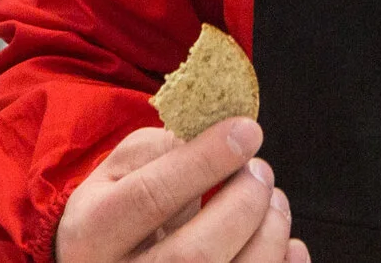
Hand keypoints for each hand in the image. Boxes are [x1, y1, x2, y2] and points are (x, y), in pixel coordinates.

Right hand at [55, 119, 305, 262]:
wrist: (101, 262)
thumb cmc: (116, 210)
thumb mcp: (116, 173)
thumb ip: (158, 149)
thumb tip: (217, 138)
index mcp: (91, 233)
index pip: (150, 198)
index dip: (205, 161)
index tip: (247, 131)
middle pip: (194, 254)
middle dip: (243, 204)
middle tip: (262, 171)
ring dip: (269, 235)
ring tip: (274, 201)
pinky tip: (289, 243)